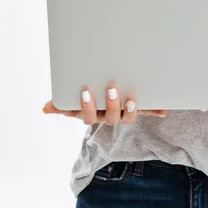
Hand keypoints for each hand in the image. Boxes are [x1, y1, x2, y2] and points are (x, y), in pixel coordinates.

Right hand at [42, 86, 167, 125]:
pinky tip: (163, 111)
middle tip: (111, 89)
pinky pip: (147, 111)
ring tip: (131, 99)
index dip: (87, 107)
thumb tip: (44, 108)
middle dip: (110, 105)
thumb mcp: (75, 104)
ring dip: (130, 110)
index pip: (88, 116)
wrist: (109, 105)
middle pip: (109, 118)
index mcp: (93, 115)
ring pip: (127, 117)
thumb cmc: (90, 102)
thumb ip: (61, 106)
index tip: (86, 93)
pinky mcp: (137, 109)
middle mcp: (109, 117)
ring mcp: (123, 114)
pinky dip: (155, 111)